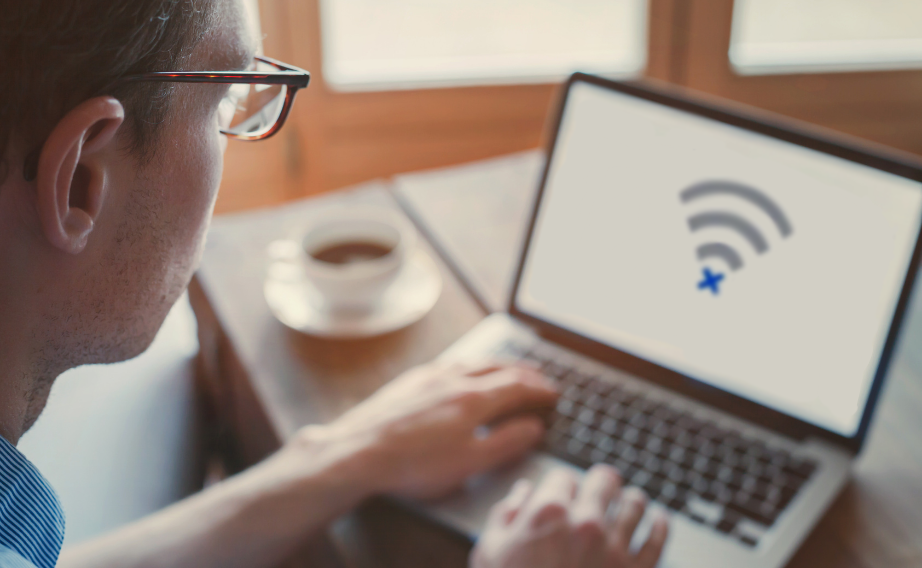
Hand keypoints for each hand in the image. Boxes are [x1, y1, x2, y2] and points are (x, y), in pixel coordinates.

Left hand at [305, 361, 558, 499]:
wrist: (357, 451)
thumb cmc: (413, 463)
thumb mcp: (469, 463)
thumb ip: (505, 443)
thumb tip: (533, 427)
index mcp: (473, 398)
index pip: (517, 386)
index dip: (539, 389)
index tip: (553, 393)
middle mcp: (453, 378)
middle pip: (498, 367)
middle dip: (523, 371)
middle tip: (539, 375)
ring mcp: (429, 376)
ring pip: (473, 361)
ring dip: (497, 364)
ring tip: (507, 368)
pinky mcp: (409, 380)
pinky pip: (450, 363)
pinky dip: (470, 365)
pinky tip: (464, 371)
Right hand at [471, 465, 668, 567]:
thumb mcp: (490, 552)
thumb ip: (505, 515)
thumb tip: (522, 493)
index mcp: (548, 512)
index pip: (564, 475)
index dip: (561, 485)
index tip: (562, 495)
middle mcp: (586, 523)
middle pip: (606, 479)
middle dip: (600, 483)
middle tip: (600, 489)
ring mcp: (615, 548)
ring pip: (636, 502)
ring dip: (630, 500)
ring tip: (629, 501)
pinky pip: (658, 538)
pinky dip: (660, 524)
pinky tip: (657, 519)